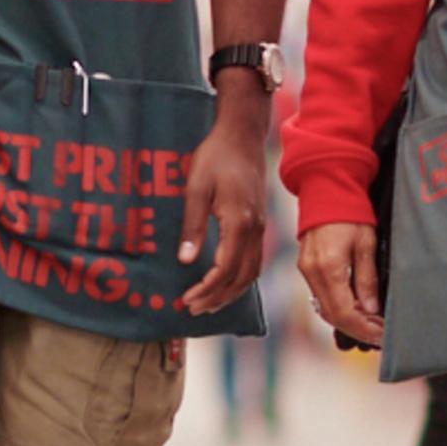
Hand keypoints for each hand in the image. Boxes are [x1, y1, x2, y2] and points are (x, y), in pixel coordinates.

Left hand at [176, 112, 271, 315]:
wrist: (242, 136)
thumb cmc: (215, 157)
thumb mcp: (195, 188)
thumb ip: (192, 226)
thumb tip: (185, 260)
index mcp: (239, 222)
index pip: (225, 269)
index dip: (207, 289)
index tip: (187, 299)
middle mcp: (255, 229)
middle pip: (241, 277)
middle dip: (218, 297)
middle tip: (193, 309)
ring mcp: (261, 227)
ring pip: (252, 272)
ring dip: (231, 292)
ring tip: (208, 303)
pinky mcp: (260, 223)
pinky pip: (255, 260)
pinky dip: (241, 278)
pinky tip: (227, 282)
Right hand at [298, 220, 383, 349]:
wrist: (327, 188)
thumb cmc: (351, 212)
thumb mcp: (366, 244)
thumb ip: (366, 279)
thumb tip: (370, 310)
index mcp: (328, 268)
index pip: (343, 312)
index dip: (363, 328)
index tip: (382, 335)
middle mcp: (312, 272)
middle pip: (332, 316)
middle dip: (357, 329)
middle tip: (380, 334)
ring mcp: (306, 270)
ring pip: (325, 308)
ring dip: (348, 321)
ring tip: (372, 323)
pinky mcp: (306, 267)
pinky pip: (320, 296)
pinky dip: (338, 307)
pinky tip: (356, 308)